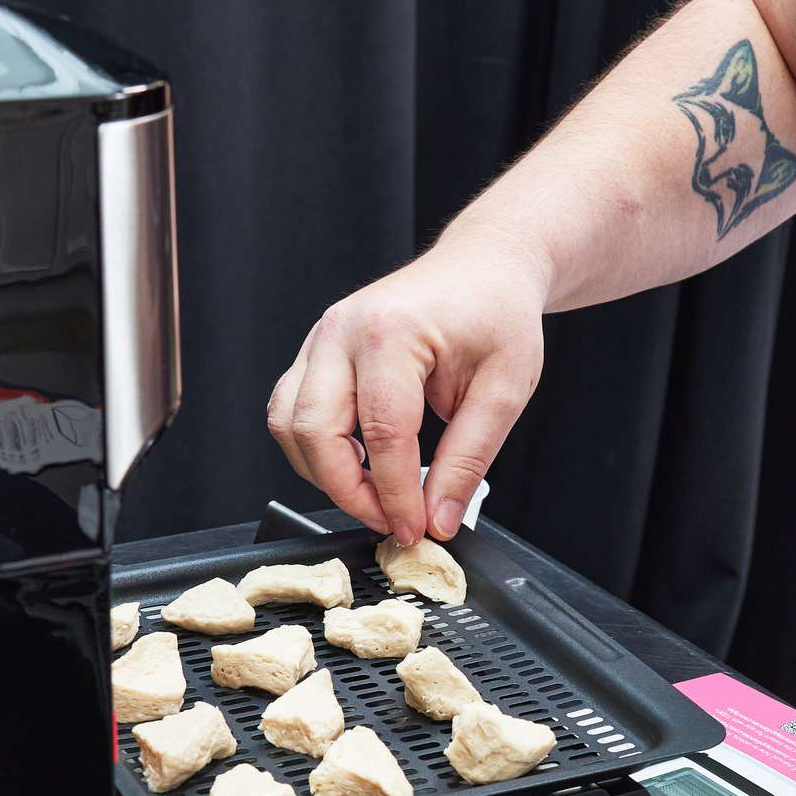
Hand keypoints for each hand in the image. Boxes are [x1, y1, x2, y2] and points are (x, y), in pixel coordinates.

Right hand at [267, 226, 547, 542]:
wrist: (484, 266)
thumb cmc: (497, 312)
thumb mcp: (505, 390)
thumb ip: (468, 459)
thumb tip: (439, 519)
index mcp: (393, 332)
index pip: (382, 434)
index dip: (395, 495)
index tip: (414, 529)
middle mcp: (343, 331)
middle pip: (315, 431)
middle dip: (348, 491)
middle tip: (390, 520)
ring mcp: (322, 337)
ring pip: (289, 424)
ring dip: (324, 472)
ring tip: (375, 494)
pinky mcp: (316, 351)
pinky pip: (292, 410)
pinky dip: (316, 448)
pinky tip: (358, 462)